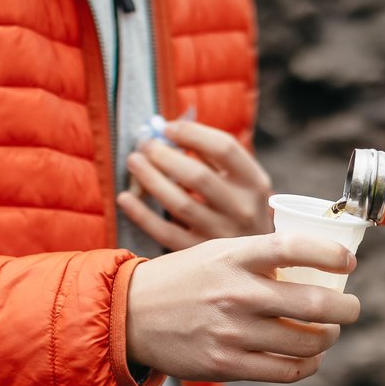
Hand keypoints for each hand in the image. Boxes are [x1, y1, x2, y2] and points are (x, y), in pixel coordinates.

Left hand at [117, 120, 273, 250]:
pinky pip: (165, 233)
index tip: (167, 127)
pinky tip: (125, 198)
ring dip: (151, 179)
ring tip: (134, 161)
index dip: (192, 133)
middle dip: (165, 156)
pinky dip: (142, 215)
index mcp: (255, 183)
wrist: (258, 258)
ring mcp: (222, 235)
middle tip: (144, 144)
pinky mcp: (201, 253)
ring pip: (179, 204)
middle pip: (198, 176)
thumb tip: (169, 132)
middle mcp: (242, 209)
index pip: (224, 149)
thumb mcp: (243, 183)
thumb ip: (213, 158)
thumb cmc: (241, 209)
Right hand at [125, 232, 360, 382]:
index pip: (295, 248)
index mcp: (234, 256)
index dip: (331, 255)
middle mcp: (236, 293)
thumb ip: (262, 257)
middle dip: (348, 308)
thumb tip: (319, 266)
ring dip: (329, 337)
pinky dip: (309, 364)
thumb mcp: (218, 252)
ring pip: (308, 342)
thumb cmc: (186, 279)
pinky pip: (287, 371)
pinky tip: (310, 357)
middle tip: (352, 307)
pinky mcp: (226, 365)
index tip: (348, 262)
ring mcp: (232, 332)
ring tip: (329, 332)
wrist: (130, 315)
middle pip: (316, 304)